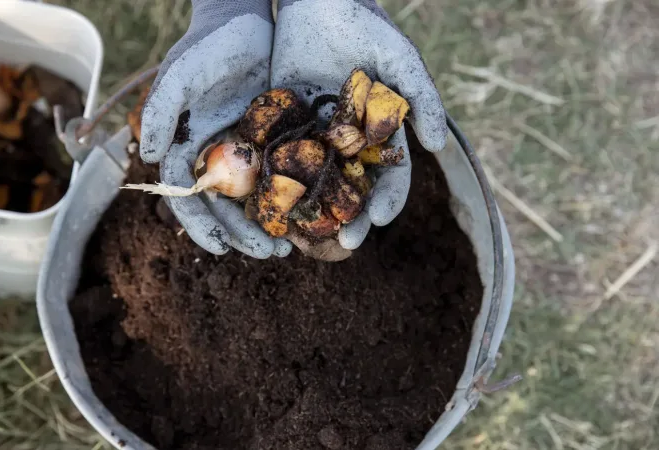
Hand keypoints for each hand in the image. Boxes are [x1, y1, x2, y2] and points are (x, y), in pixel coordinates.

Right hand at [140, 0, 291, 258]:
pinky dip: (290, 198)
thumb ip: (163, 111)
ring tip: (290, 245)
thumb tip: (153, 157)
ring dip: (268, 224)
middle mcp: (215, 156)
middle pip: (224, 207)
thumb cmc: (209, 46)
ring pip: (254, 199)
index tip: (221, 249)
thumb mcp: (183, 73)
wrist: (246, 20)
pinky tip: (308, 214)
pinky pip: (281, 177)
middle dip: (243, 234)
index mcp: (187, 148)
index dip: (201, 226)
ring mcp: (244, 151)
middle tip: (271, 253)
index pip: (188, 198)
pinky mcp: (272, 142)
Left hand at [272, 0, 447, 249]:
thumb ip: (422, 99)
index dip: (387, 201)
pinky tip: (272, 207)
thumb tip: (438, 146)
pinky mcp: (282, 126)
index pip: (390, 177)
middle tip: (345, 242)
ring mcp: (314, 137)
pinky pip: (280, 161)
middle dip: (352, 218)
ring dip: (314, 212)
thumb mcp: (400, 59)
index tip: (379, 220)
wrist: (316, 1)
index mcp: (379, 134)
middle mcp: (348, 143)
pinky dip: (278, 185)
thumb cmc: (364, 27)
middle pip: (352, 191)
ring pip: (316, 184)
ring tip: (307, 236)